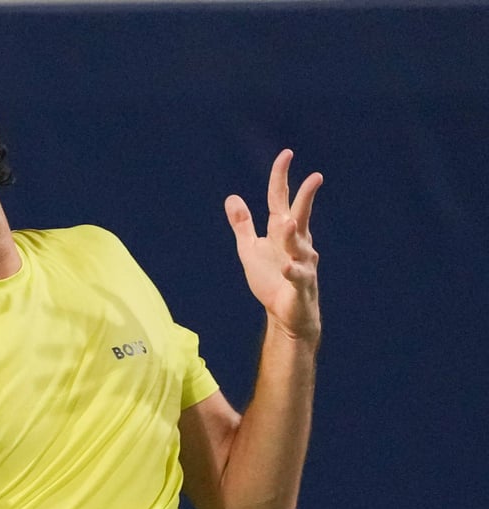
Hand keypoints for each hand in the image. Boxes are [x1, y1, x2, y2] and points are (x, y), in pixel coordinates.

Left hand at [226, 149, 323, 340]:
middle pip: (300, 216)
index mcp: (282, 232)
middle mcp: (296, 243)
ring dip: (293, 235)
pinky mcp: (301, 285)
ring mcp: (301, 263)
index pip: (280, 200)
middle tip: (316, 177)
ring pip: (300, 245)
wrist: (285, 314)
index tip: (287, 154)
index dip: (281, 178)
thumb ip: (243, 224)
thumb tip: (232, 197)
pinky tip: (285, 266)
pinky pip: (298, 275)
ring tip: (286, 222)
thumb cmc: (271, 279)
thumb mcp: (250, 248)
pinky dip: (292, 270)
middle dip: (307, 197)